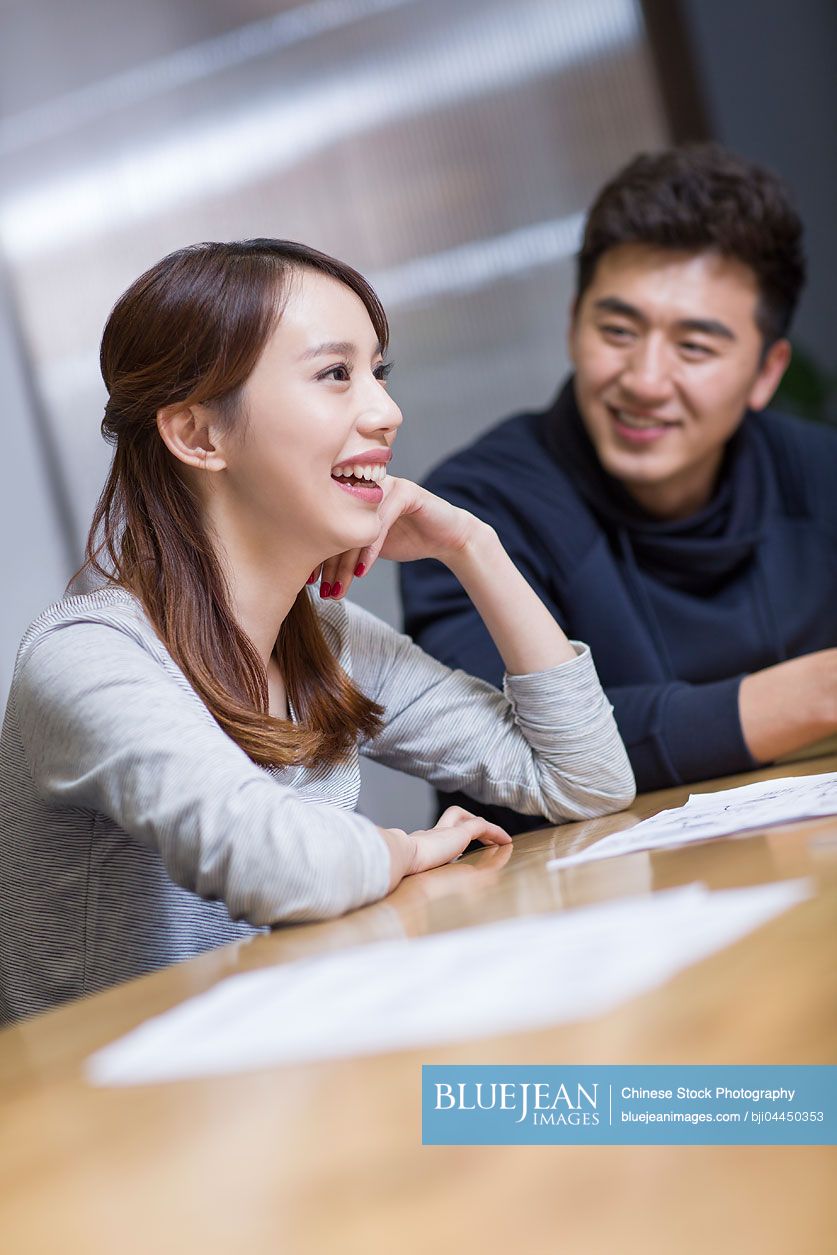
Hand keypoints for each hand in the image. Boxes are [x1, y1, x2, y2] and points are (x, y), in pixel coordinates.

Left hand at [316, 476, 482, 598]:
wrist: (447, 538)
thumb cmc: (408, 540)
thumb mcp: (368, 546)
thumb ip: (344, 548)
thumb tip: (309, 571)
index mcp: (352, 491)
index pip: (326, 523)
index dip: (315, 554)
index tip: (307, 581)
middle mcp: (365, 484)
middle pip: (337, 523)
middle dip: (328, 563)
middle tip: (322, 591)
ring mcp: (385, 485)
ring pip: (356, 525)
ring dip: (345, 563)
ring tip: (338, 589)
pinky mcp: (406, 492)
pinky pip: (380, 523)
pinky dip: (370, 551)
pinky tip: (362, 572)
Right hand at [381, 805, 511, 889]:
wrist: (398, 860)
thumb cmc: (403, 877)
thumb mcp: (415, 884)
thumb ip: (421, 892)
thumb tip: (425, 916)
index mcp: (421, 847)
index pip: (437, 837)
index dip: (451, 840)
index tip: (461, 851)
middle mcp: (432, 836)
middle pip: (451, 819)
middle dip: (468, 825)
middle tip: (483, 837)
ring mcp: (444, 832)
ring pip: (467, 820)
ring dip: (485, 828)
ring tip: (500, 840)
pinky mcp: (457, 833)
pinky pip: (481, 827)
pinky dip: (495, 832)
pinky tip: (506, 842)